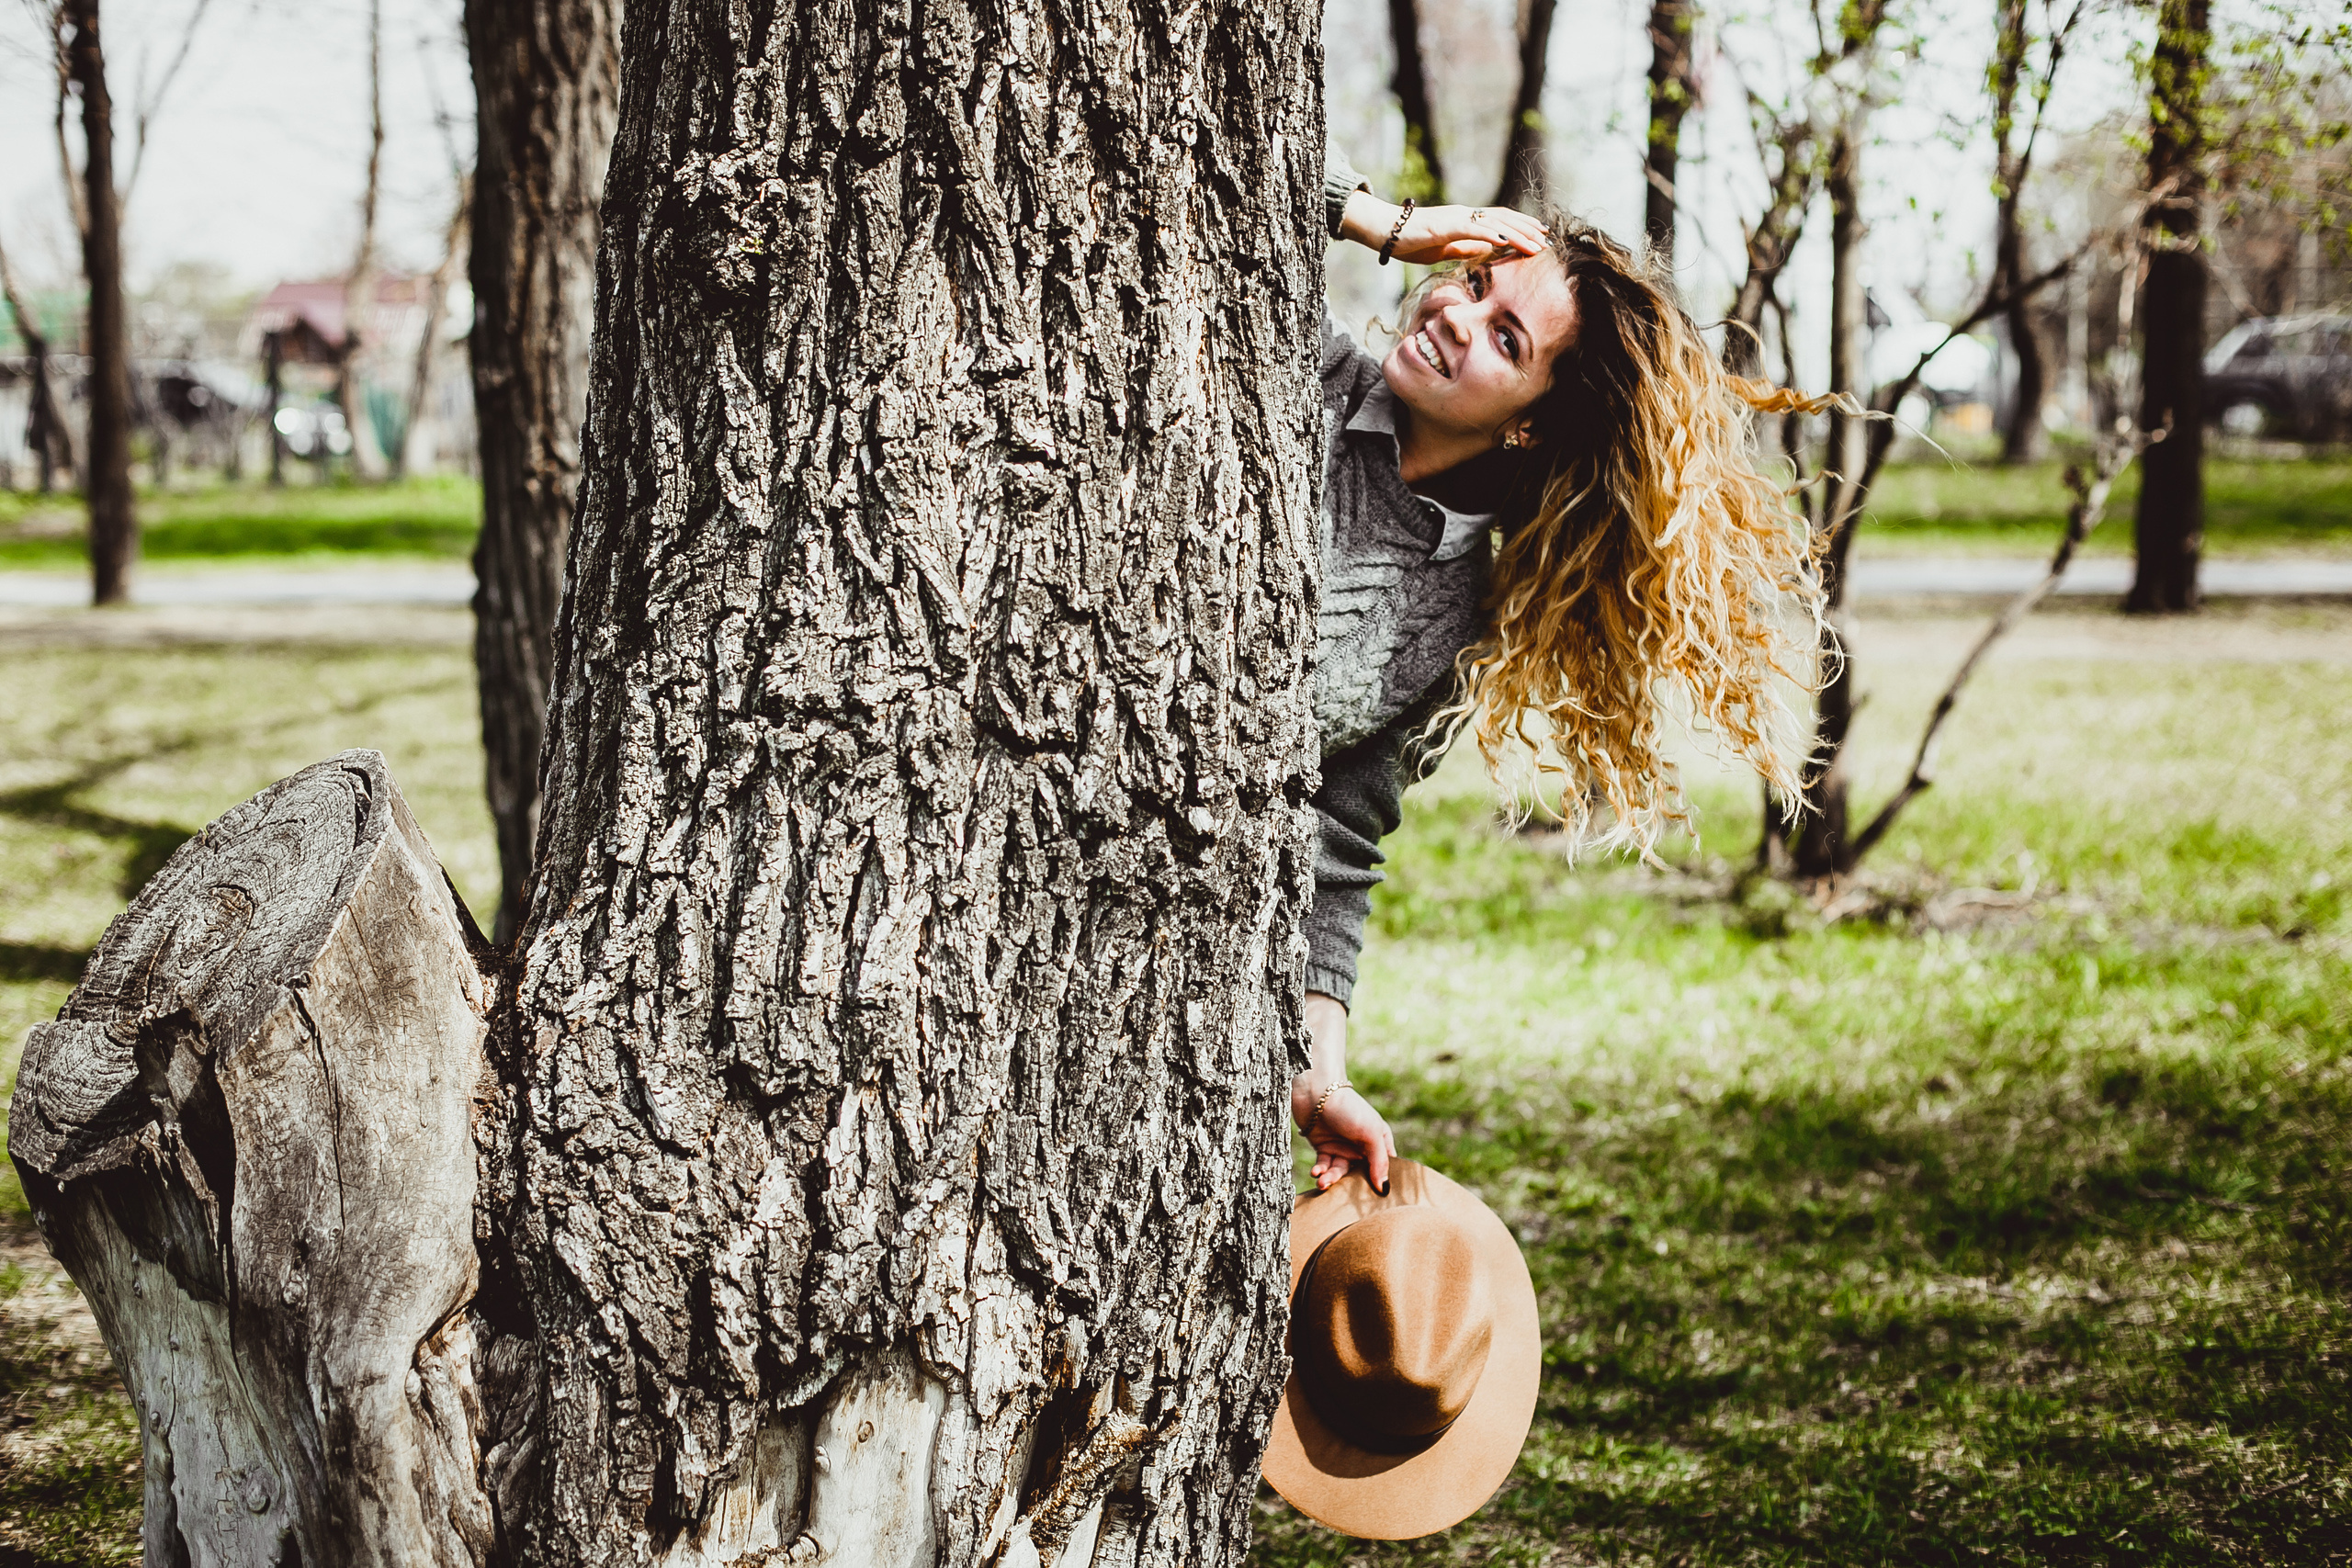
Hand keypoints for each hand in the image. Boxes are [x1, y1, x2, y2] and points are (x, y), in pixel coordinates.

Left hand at [1294, 1078, 1395, 1191]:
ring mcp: (1342, 1147)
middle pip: (1360, 1174)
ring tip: (1322, 1182)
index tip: (1377, 1200)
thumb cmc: (1350, 1109)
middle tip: (1342, 1195)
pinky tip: (1316, 1172)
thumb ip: (1379, 1161)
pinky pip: (1324, 1166)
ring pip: (1339, 1172)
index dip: (1382, 1182)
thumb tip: (1385, 1189)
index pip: (1385, 1167)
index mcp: (1379, 1140)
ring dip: (1331, 1179)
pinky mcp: (1324, 1147)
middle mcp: (1362, 1146)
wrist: (1316, 1092)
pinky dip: (1320, 1171)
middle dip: (1351, 1186)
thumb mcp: (1371, 1133)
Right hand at [1340, 193, 1548, 265]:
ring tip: (1535, 244)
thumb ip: (1465, 248)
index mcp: (1464, 221)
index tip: (1540, 236)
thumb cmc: (1409, 241)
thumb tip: (1487, 250)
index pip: (1499, 221)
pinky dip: (1491, 234)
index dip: (1521, 227)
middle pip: (1503, 219)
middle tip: (1548, 239)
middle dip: (1527, 230)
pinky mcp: (1444, 226)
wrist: (1383, 230)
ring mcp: (1455, 218)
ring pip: (1493, 224)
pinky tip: (1506, 241)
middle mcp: (1463, 215)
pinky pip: (1472, 230)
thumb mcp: (1443, 249)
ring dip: (1517, 234)